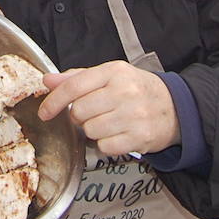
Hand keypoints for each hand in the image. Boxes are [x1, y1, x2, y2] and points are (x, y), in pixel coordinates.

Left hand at [37, 61, 178, 155]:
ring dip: (93, 130)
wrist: (174, 107)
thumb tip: (48, 81)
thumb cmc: (136, 89)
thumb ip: (76, 78)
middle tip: (93, 112)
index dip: (53, 101)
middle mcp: (124, 92)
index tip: (44, 112)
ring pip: (90, 130)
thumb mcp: (109, 75)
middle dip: (79, 116)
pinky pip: (105, 147)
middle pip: (79, 111)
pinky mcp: (140, 137)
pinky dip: (106, 144)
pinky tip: (117, 133)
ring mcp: (133, 115)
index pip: (73, 86)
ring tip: (108, 122)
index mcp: (114, 72)